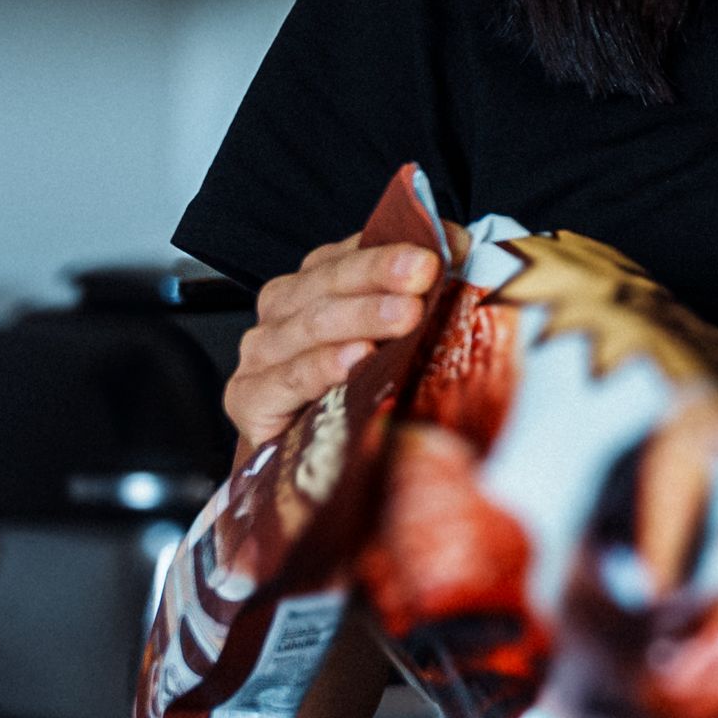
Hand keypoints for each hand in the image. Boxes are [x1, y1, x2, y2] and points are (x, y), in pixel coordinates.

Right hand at [223, 228, 438, 457]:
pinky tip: (354, 359)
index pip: (349, 254)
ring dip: (362, 316)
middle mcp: (280, 313)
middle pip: (329, 283)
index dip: (395, 248)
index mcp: (310, 286)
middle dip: (380, 274)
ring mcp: (261, 354)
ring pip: (313, 325)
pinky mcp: (249, 398)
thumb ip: (416, 301)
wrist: (301, 470)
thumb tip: (468, 266)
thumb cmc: (348, 399)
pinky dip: (322, 366)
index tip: (444, 249)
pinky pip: (290, 376)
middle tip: (424, 272)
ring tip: (405, 315)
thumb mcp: (388, 344)